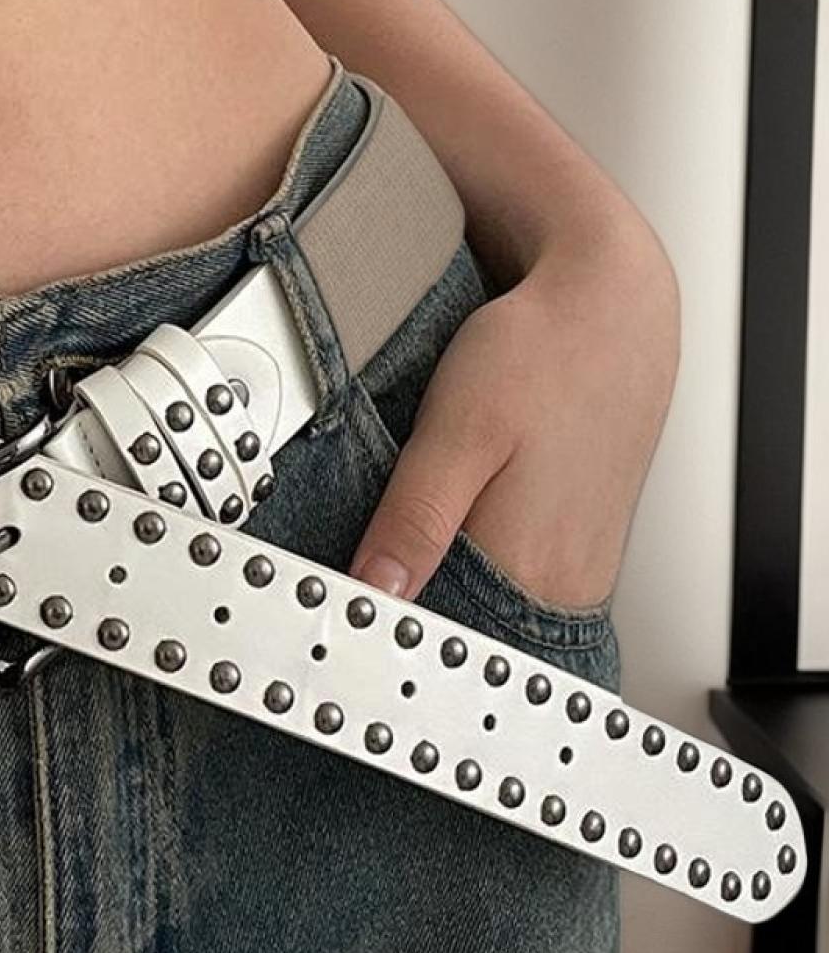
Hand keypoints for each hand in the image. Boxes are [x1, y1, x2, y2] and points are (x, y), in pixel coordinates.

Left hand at [347, 223, 679, 609]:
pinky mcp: (575, 545)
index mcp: (532, 565)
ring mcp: (575, 568)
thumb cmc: (542, 355)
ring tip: (389, 568)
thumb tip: (374, 591)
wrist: (611, 309)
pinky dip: (468, 572)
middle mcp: (563, 581)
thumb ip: (414, 519)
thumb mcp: (456, 431)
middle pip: (467, 635)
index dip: (388, 638)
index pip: (445, 643)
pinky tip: (439, 546)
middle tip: (354, 592)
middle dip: (409, 621)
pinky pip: (509, 581)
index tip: (342, 623)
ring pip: (486, 610)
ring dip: (437, 597)